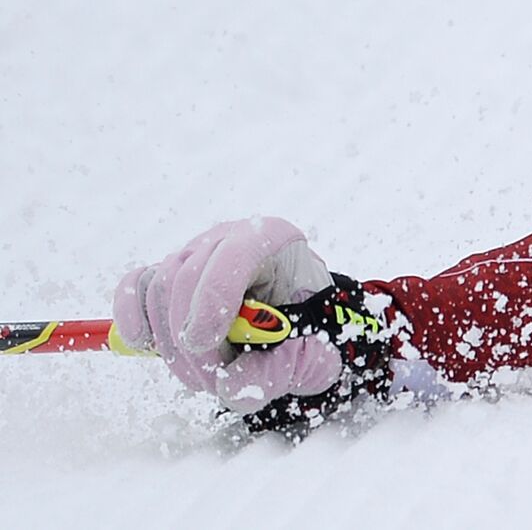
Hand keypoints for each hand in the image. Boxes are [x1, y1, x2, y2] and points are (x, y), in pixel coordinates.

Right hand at [114, 217, 388, 428]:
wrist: (300, 331)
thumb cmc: (309, 336)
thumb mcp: (310, 358)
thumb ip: (273, 373)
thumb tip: (225, 383)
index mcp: (275, 240)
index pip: (235, 253)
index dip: (212, 299)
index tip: (204, 344)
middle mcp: (229, 237)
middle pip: (187, 276)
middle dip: (191, 340)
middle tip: (212, 379)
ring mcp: (195, 252)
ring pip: (158, 288)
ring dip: (170, 344)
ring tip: (200, 376)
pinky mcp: (167, 274)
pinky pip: (135, 288)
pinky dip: (133, 318)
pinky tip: (145, 345)